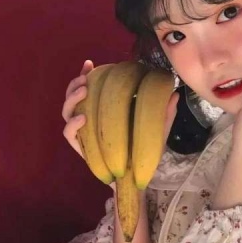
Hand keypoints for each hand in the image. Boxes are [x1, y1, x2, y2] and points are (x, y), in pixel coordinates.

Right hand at [62, 59, 179, 189]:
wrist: (134, 179)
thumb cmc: (143, 151)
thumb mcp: (156, 130)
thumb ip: (165, 114)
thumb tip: (175, 94)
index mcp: (104, 110)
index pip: (91, 88)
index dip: (86, 74)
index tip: (89, 63)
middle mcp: (90, 118)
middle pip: (73, 97)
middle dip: (75, 84)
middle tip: (85, 79)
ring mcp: (84, 132)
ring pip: (66, 112)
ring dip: (72, 99)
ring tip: (84, 91)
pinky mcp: (81, 147)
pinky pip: (69, 135)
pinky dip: (72, 124)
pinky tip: (82, 118)